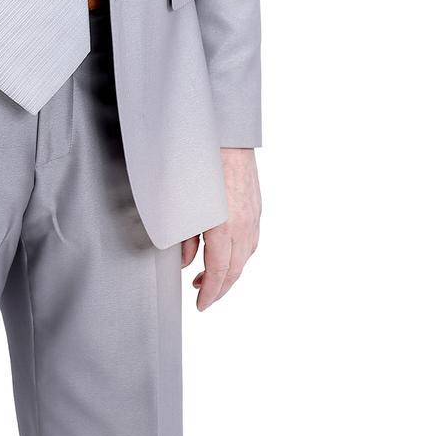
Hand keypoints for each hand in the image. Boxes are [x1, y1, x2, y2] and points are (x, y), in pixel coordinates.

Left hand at [181, 148, 260, 310]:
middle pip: (236, 268)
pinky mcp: (256, 204)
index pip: (219, 272)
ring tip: (210, 276)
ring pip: (246, 255)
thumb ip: (184, 235)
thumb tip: (186, 260)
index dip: (210, 292)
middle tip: (203, 296)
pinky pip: (251, 238)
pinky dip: (240, 253)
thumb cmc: (197, 162)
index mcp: (224, 226)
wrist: (224, 130)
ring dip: (230, 271)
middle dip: (220, 287)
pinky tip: (227, 252)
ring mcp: (253, 214)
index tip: (200, 305)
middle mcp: (244, 224)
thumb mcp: (179, 202)